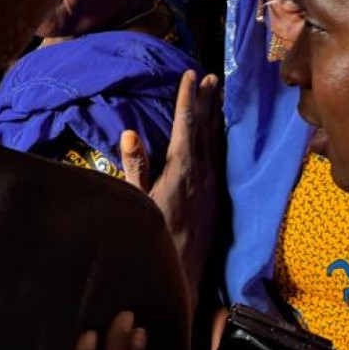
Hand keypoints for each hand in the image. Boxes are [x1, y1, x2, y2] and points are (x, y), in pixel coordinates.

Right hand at [121, 71, 220, 308]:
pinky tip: (217, 139)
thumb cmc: (152, 239)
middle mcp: (202, 173)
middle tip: (212, 76)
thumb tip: (130, 132)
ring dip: (215, 118)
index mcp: (182, 169)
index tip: (190, 74)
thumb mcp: (136, 202)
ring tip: (218, 97)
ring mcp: (211, 186)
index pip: (186, 124)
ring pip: (215, 143)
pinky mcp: (215, 199)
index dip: (187, 97)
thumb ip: (136, 168)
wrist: (180, 276)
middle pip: (205, 128)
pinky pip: (217, 159)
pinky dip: (216, 140)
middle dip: (207, 101)